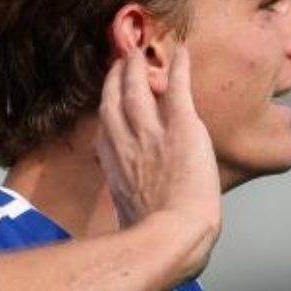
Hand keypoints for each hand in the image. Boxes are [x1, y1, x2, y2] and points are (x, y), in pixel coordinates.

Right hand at [94, 45, 221, 277]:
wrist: (173, 235)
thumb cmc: (154, 238)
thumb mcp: (127, 216)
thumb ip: (126, 201)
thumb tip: (129, 210)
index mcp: (115, 164)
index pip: (106, 127)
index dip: (108, 107)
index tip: (111, 96)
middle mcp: (127, 142)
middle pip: (114, 99)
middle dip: (116, 76)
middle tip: (122, 60)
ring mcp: (152, 132)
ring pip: (139, 87)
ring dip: (139, 65)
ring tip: (141, 52)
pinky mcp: (181, 127)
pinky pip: (178, 88)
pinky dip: (180, 69)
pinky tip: (183, 54)